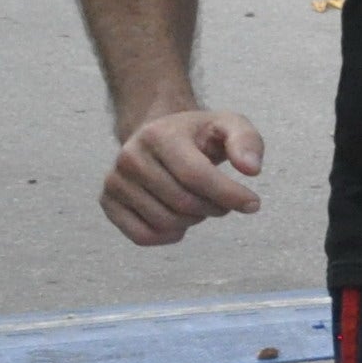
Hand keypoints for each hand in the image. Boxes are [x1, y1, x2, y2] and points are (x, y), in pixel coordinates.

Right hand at [100, 106, 262, 244]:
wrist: (160, 137)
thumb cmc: (200, 135)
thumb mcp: (229, 125)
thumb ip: (247, 141)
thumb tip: (252, 169)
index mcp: (158, 135)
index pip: (196, 176)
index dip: (229, 195)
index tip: (253, 204)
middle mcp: (129, 157)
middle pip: (183, 203)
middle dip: (215, 208)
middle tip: (223, 201)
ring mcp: (115, 181)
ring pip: (166, 223)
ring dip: (194, 220)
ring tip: (200, 202)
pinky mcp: (108, 202)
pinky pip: (143, 237)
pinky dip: (170, 236)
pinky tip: (180, 219)